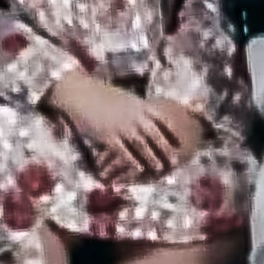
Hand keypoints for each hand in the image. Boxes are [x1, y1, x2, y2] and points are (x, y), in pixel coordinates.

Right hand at [93, 99, 207, 182]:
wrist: (80, 93)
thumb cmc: (102, 95)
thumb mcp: (125, 98)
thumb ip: (138, 107)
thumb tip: (150, 114)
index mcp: (138, 105)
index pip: (162, 117)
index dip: (173, 130)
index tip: (183, 139)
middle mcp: (133, 116)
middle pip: (155, 134)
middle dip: (166, 148)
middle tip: (177, 160)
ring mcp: (120, 126)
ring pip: (141, 144)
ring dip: (152, 157)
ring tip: (161, 168)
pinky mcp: (107, 136)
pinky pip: (123, 151)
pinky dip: (132, 161)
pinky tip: (139, 170)